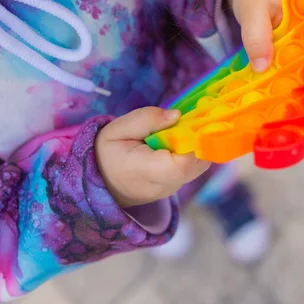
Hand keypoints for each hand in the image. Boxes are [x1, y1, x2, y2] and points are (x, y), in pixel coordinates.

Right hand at [95, 107, 210, 207]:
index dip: (192, 142)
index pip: (180, 165)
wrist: (104, 180)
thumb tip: (177, 115)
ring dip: (197, 143)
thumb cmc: (110, 151)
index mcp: (142, 172)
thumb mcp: (118, 129)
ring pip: (199, 165)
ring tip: (181, 128)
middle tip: (189, 120)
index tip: (190, 121)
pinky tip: (182, 138)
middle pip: (197, 164)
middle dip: (199, 138)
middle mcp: (162, 185)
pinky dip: (194, 150)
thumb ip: (147, 119)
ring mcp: (173, 188)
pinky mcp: (178, 185)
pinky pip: (194, 167)